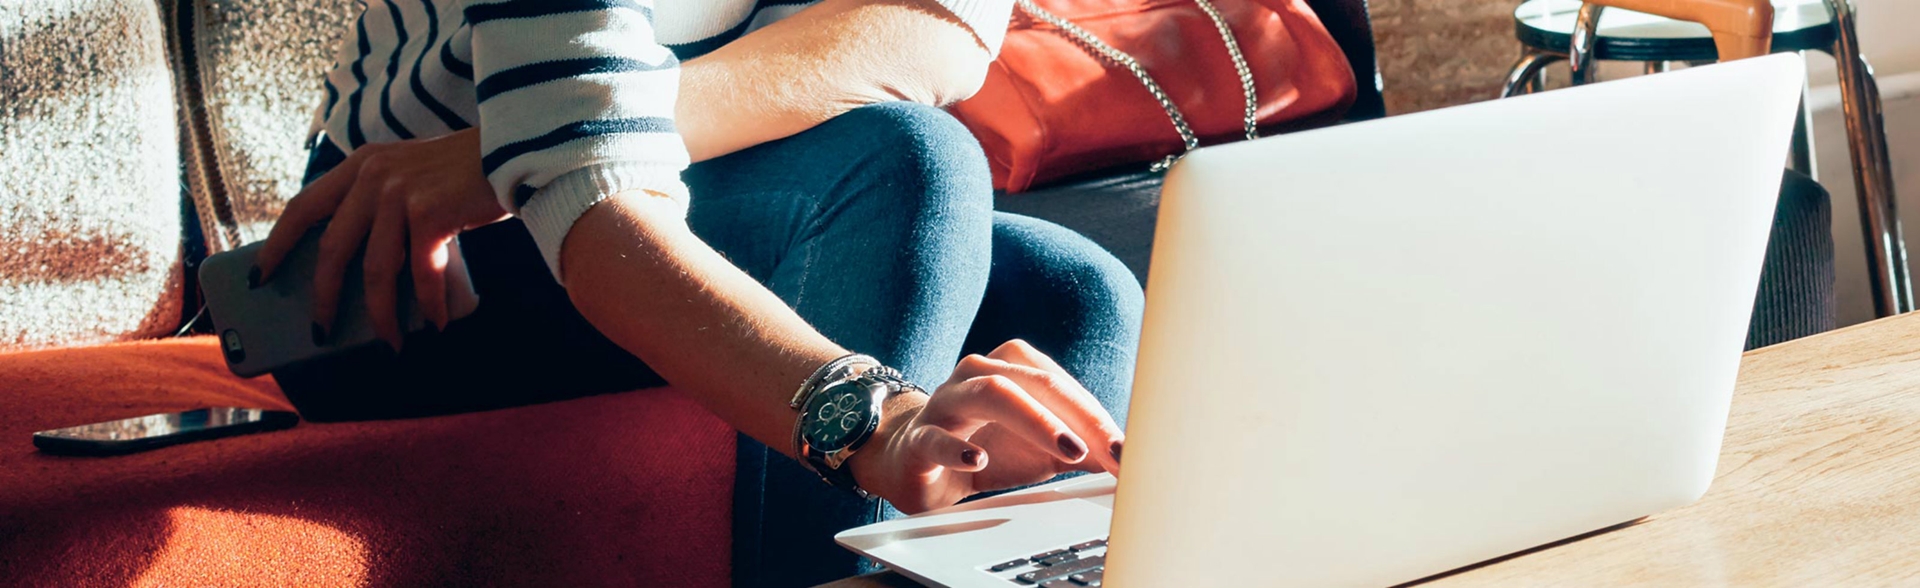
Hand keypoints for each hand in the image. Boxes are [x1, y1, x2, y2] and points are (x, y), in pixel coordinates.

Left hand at [254, 128, 506, 349]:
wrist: (519, 150)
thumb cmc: (468, 174)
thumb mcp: (411, 176)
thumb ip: (383, 203)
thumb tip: (365, 273)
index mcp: (360, 165)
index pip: (303, 207)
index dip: (278, 244)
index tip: (260, 275)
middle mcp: (373, 176)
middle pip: (333, 249)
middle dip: (324, 298)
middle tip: (320, 331)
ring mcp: (400, 194)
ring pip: (376, 270)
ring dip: (382, 315)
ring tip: (390, 344)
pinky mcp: (430, 212)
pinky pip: (421, 273)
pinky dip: (428, 305)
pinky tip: (434, 325)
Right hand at [847, 340, 1125, 513]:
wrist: (912, 462)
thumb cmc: (983, 448)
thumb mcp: (1040, 451)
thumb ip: (1081, 450)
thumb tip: (1129, 460)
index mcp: (1011, 370)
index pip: (1061, 384)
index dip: (1098, 416)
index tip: (1129, 450)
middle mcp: (978, 376)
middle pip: (1033, 381)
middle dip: (1078, 415)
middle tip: (1111, 449)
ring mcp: (946, 404)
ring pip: (990, 394)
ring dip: (1035, 421)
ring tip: (1068, 450)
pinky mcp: (918, 440)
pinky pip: (935, 438)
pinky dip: (958, 449)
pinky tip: (980, 461)